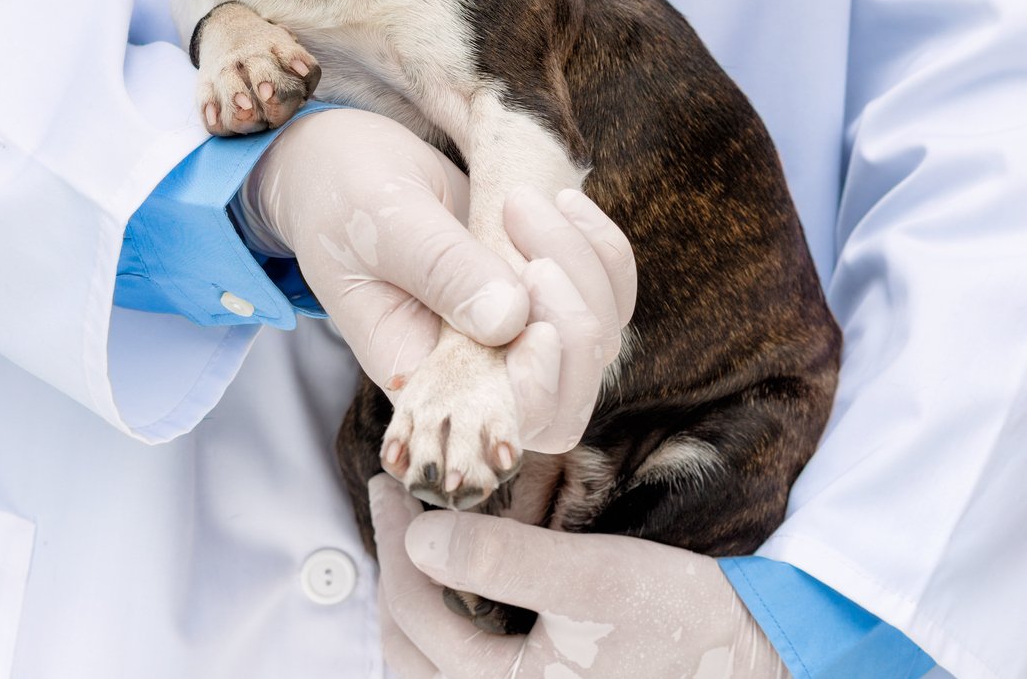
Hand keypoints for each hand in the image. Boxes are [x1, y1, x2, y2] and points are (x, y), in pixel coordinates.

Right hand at [242, 109, 634, 450]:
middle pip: (564, 396)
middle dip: (572, 322)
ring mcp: (513, 332)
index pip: (498, 422)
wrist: (347, 161)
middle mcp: (473, 368)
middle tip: (528, 243)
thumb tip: (513, 321)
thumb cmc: (344, 197)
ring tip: (525, 202)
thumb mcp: (381, 225)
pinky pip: (604, 294)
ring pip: (594, 340)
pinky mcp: (540, 291)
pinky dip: (601, 251)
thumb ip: (441, 270)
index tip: (537, 330)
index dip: (535, 392)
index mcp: (420, 375)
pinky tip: (564, 202)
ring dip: (584, 269)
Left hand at [368, 477, 789, 678]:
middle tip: (394, 510)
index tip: (388, 484)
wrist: (756, 657)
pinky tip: (456, 586)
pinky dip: (445, 632)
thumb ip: (503, 560)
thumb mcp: (594, 577)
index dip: (393, 542)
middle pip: (407, 652)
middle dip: (393, 577)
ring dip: (413, 608)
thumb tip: (419, 538)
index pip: (414, 615)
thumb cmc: (682, 619)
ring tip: (416, 547)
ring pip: (428, 670)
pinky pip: (463, 675)